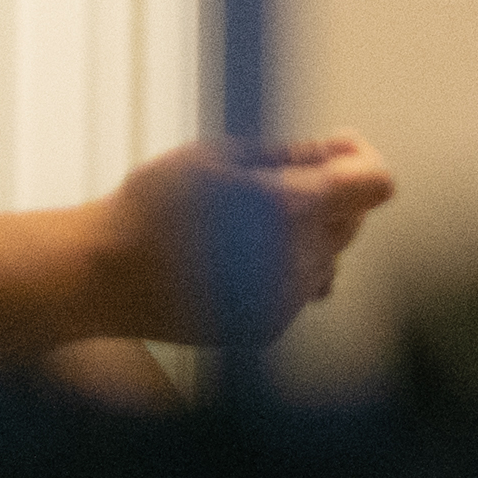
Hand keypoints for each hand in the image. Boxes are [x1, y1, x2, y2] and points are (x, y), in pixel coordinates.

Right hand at [92, 131, 398, 341]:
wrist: (102, 275)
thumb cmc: (154, 203)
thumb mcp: (220, 155)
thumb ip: (290, 154)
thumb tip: (340, 151)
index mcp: (289, 209)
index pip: (375, 183)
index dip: (358, 159)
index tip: (331, 148)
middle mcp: (296, 261)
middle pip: (353, 220)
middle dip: (328, 195)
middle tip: (272, 181)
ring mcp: (283, 301)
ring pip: (330, 256)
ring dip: (307, 235)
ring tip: (248, 222)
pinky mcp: (266, 328)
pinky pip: (300, 289)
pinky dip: (284, 269)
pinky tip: (237, 258)